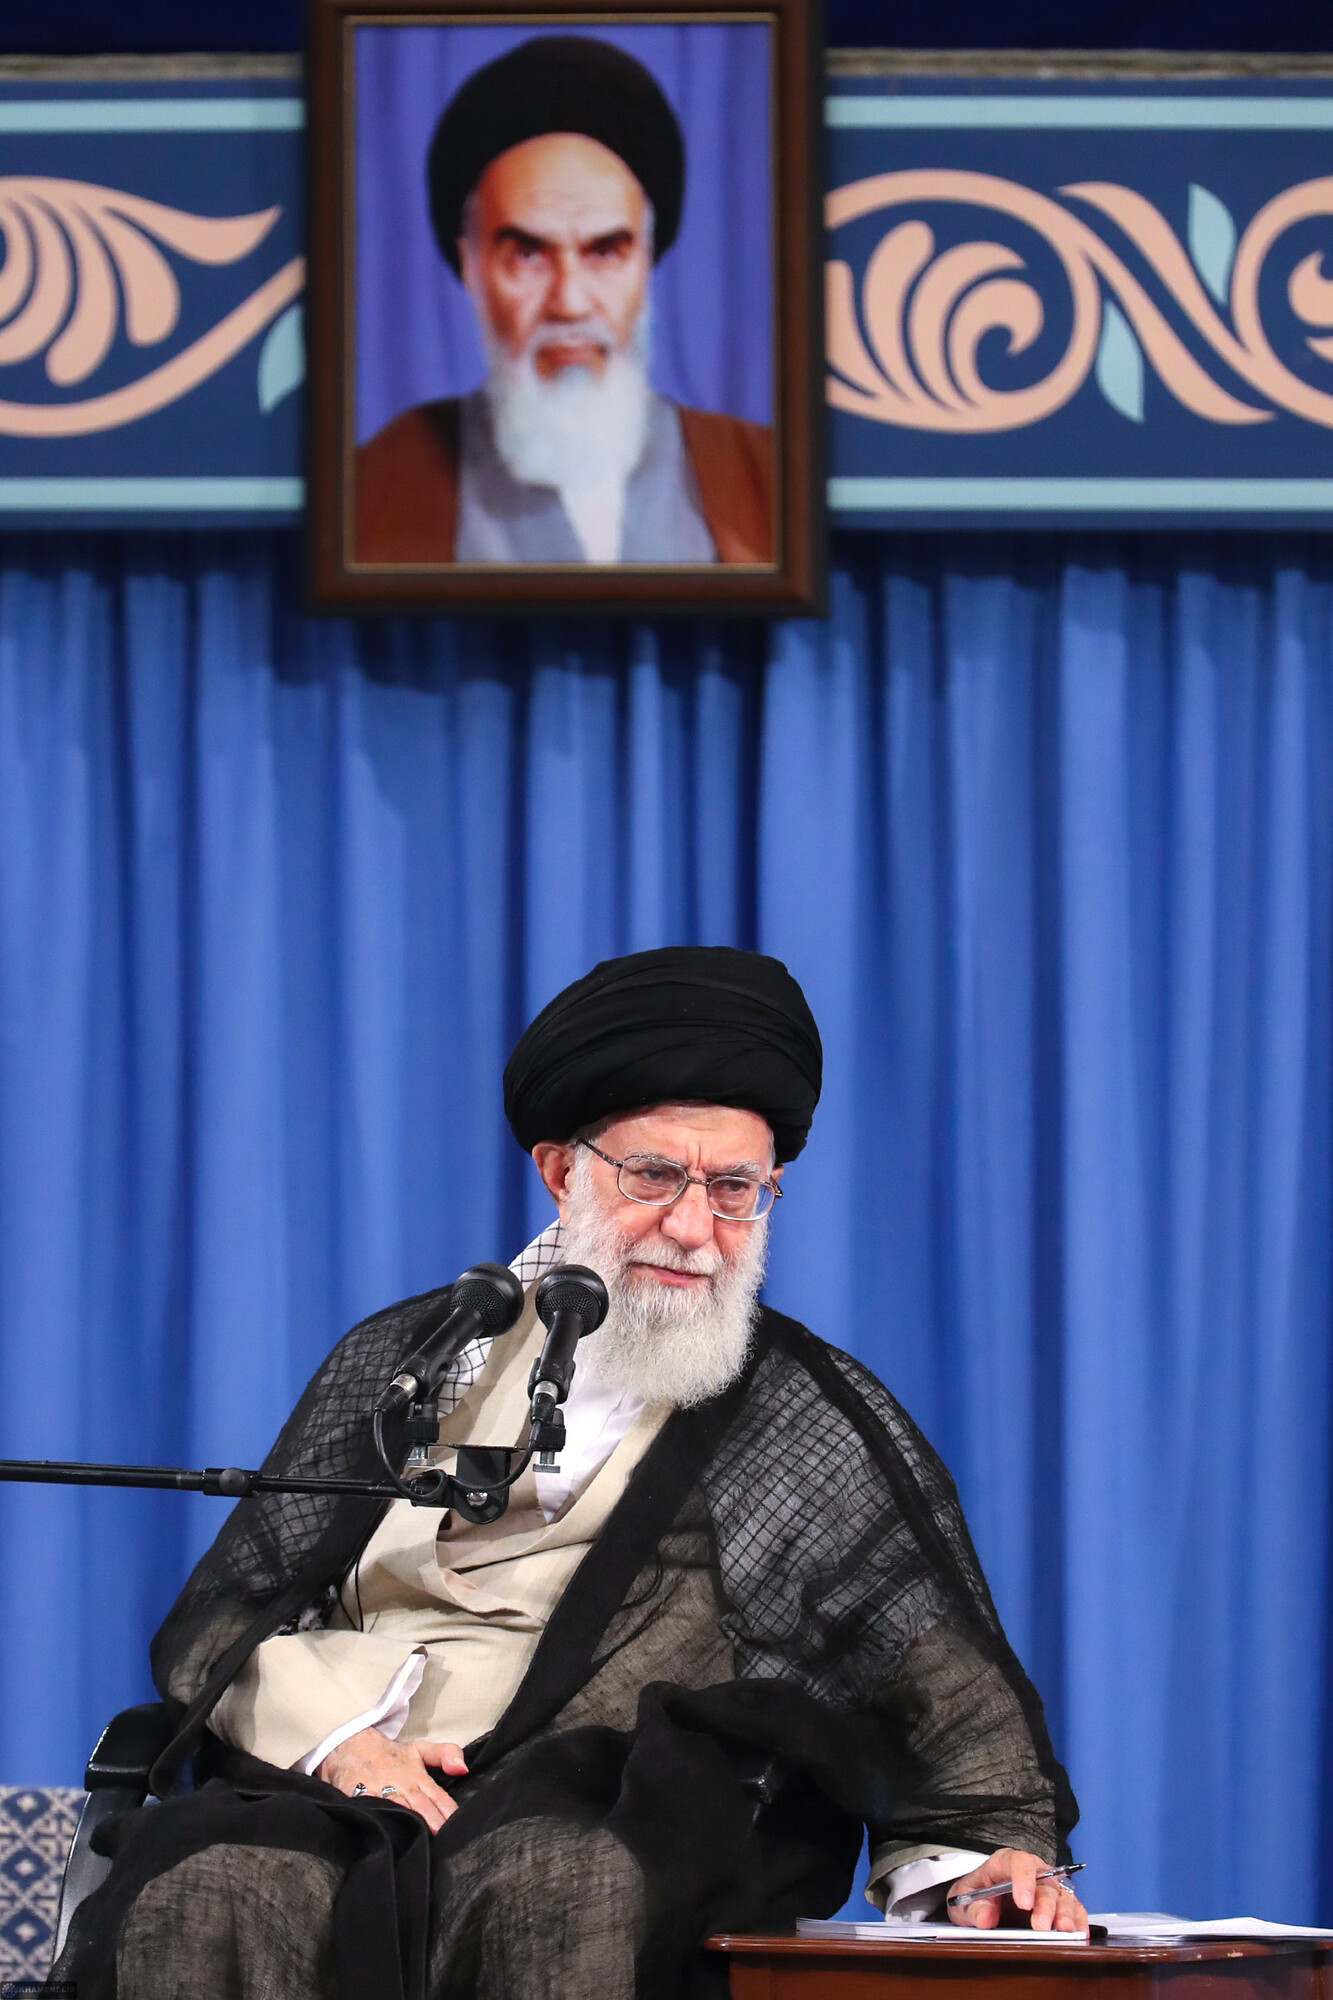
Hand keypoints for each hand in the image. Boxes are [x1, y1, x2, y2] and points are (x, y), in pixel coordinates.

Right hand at [316, 1726, 467, 1832]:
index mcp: (419, 1778)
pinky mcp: (360, 1798)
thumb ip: (446, 1754)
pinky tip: (390, 1836)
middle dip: (435, 1825)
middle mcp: (403, 1787)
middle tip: (448, 1843)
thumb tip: (464, 1768)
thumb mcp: (420, 1749)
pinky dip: (381, 1821)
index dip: (450, 1814)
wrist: (349, 1747)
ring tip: (426, 1844)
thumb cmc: (390, 1756)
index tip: (462, 1829)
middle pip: (423, 1808)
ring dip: (412, 1826)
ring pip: (400, 1811)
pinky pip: (373, 1811)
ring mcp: (381, 1793)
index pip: (441, 1798)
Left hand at [946, 1849, 1087, 1931]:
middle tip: (1041, 1926)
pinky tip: (1079, 1936)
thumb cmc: (974, 1897)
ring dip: (1066, 1913)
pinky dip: (1079, 1922)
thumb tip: (986, 1917)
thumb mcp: (964, 1901)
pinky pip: (1075, 1910)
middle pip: (1044, 1882)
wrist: (980, 1903)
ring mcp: (1046, 1889)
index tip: (1023, 1903)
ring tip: (1065, 1932)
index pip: (1018, 1862)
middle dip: (1045, 1905)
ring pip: (1062, 1895)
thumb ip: (973, 1908)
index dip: (1023, 1880)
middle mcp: (1031, 1872)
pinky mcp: (1058, 1906)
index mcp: (1004, 1863)